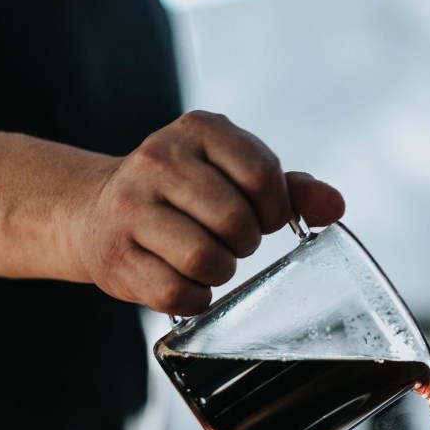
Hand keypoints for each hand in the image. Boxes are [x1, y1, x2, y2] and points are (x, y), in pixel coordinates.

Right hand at [72, 111, 344, 315]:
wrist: (95, 211)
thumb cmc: (182, 197)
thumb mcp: (231, 175)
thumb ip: (287, 189)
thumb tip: (335, 206)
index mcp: (198, 131)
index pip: (262, 175)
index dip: (275, 211)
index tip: (265, 220)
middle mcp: (158, 160)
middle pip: (234, 221)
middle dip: (245, 244)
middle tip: (232, 243)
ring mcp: (130, 207)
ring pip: (205, 259)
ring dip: (220, 272)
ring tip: (209, 261)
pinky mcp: (115, 255)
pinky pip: (177, 293)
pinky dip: (194, 299)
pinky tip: (187, 283)